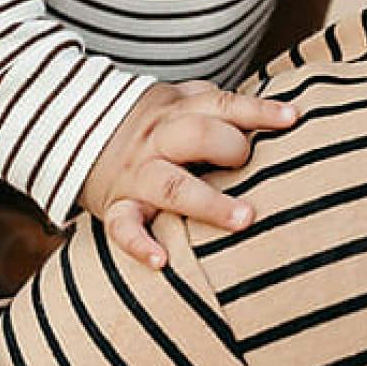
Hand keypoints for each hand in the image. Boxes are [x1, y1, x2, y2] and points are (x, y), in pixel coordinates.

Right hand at [77, 80, 297, 268]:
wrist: (73, 128)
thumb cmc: (153, 124)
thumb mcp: (181, 103)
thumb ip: (221, 107)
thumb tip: (283, 112)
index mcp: (180, 111)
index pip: (224, 104)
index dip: (259, 111)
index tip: (293, 119)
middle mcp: (159, 139)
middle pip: (198, 135)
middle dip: (230, 147)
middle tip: (249, 163)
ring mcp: (138, 172)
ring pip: (171, 185)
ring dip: (208, 202)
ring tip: (244, 219)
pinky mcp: (116, 204)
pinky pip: (123, 225)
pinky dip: (140, 244)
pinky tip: (162, 261)